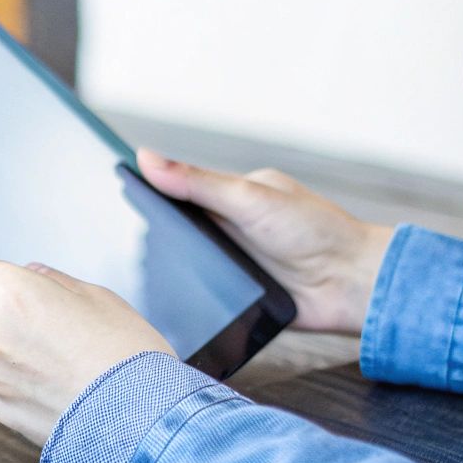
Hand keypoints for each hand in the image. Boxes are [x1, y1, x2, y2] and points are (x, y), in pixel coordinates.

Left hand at [0, 238, 170, 445]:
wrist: (141, 420)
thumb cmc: (127, 355)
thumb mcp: (97, 296)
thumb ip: (52, 281)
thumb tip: (30, 277)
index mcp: (12, 293)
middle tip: (37, 321)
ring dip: (10, 350)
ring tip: (61, 361)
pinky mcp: (1, 409)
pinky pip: (0, 385)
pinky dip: (20, 383)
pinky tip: (58, 387)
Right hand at [135, 149, 391, 335]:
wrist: (352, 286)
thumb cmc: (315, 231)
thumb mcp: (249, 199)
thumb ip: (198, 182)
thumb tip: (146, 157)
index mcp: (231, 197)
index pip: (178, 193)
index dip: (147, 196)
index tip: (110, 199)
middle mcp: (229, 230)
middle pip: (176, 233)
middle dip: (154, 241)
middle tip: (120, 247)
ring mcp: (232, 266)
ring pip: (185, 269)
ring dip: (172, 274)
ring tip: (139, 279)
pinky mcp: (237, 300)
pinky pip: (202, 301)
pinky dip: (188, 302)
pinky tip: (168, 305)